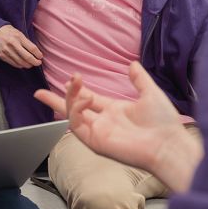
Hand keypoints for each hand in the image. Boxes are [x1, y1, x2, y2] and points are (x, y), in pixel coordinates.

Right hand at [0, 25, 42, 67]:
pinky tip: (23, 64)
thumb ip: (25, 41)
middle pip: (28, 57)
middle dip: (35, 62)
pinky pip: (14, 64)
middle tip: (38, 62)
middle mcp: (13, 45)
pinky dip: (20, 65)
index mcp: (19, 37)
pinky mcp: (3, 56)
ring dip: (28, 65)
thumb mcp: (18, 32)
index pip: (32, 48)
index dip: (38, 54)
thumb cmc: (7, 31)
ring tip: (31, 64)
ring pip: (21, 62)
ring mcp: (7, 51)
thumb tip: (35, 51)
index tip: (40, 56)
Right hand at [35, 62, 202, 191]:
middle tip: (39, 92)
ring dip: (69, 98)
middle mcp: (103, 121)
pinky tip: (84, 99)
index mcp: (114, 110)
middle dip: (56, 101)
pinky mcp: (95, 141)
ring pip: (72, 115)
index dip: (76, 90)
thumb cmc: (163, 122)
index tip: (68, 78)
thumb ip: (139, 79)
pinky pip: (77, 126)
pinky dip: (75, 111)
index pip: (88, 98)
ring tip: (73, 83)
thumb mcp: (151, 93)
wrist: (167, 144)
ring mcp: (98, 132)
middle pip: (72, 109)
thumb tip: (132, 64)